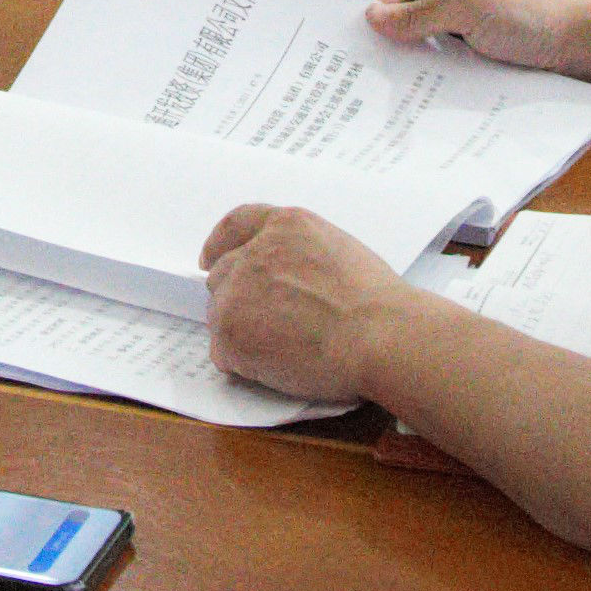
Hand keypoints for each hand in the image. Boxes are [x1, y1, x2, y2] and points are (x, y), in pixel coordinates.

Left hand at [200, 205, 415, 403]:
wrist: (378, 335)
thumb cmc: (375, 304)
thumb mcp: (339, 251)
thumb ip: (300, 256)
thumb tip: (286, 281)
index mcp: (285, 227)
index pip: (238, 224)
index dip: (221, 244)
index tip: (211, 258)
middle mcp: (255, 252)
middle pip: (223, 275)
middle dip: (239, 299)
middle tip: (267, 326)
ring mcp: (238, 290)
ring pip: (221, 316)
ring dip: (243, 334)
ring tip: (286, 350)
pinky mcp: (230, 330)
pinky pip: (223, 353)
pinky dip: (244, 364)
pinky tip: (279, 366)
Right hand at [364, 0, 578, 72]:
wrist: (572, 48)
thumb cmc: (525, 16)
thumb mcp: (468, 8)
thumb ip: (421, 13)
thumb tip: (372, 18)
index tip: (390, 26)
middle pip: (408, 6)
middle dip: (398, 29)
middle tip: (388, 57)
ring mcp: (463, 24)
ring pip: (422, 36)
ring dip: (415, 53)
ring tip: (409, 74)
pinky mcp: (472, 52)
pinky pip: (440, 57)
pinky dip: (432, 69)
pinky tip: (431, 84)